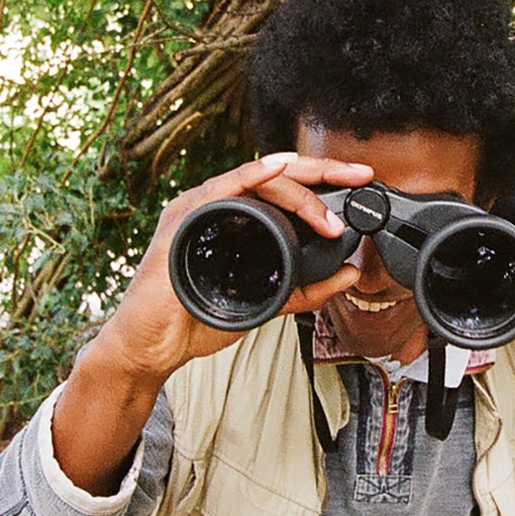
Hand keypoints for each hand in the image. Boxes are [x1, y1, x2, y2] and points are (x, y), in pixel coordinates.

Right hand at [95, 152, 373, 383]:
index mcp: (238, 216)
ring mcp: (199, 208)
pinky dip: (251, 177)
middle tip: (360, 176)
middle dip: (324, 171)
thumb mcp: (269, 302)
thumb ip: (307, 289)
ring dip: (299, 193)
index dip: (325, 180)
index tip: (361, 183)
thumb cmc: (197, 317)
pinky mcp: (183, 220)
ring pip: (257, 180)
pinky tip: (277, 169)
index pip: (287, 186)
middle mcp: (219, 204)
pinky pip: (220, 189)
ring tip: (328, 218)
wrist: (153, 346)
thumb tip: (349, 273)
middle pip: (278, 173)